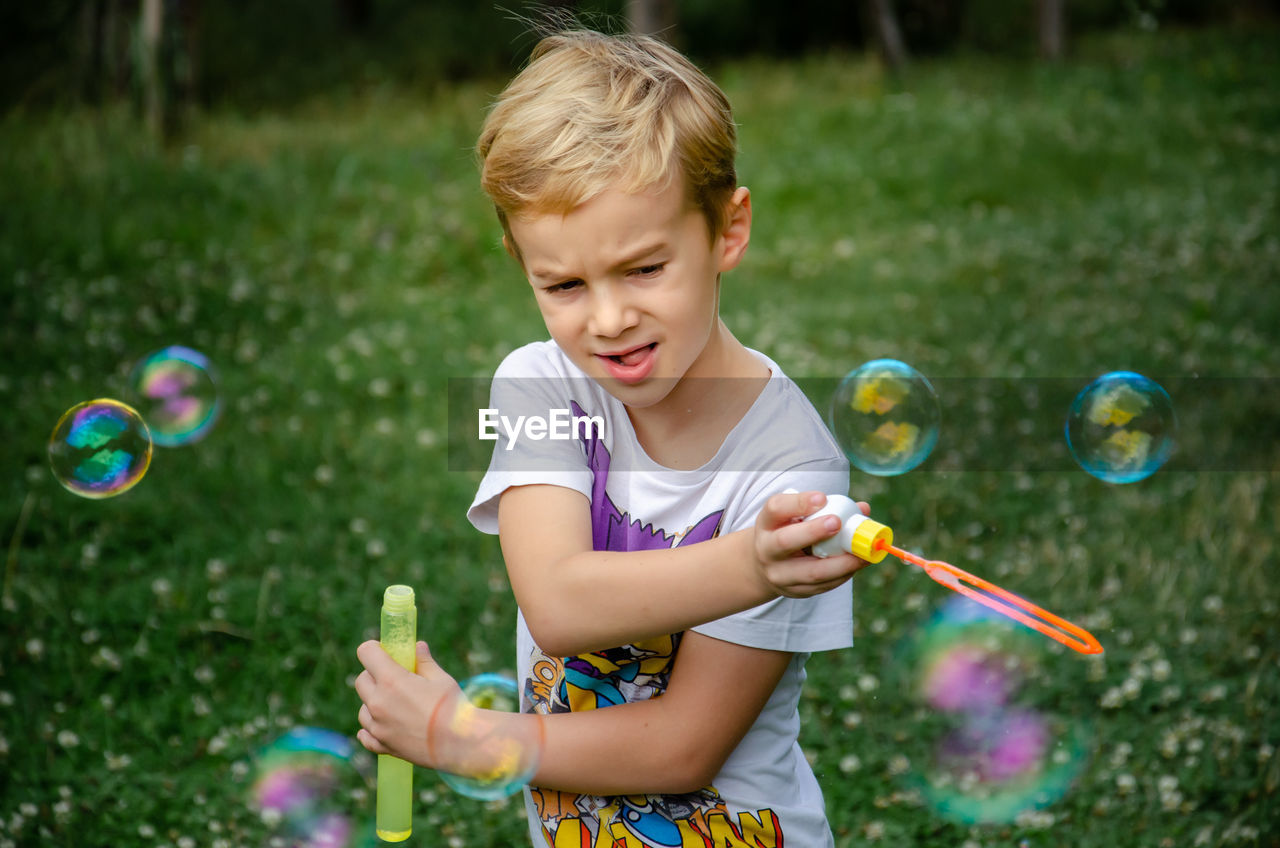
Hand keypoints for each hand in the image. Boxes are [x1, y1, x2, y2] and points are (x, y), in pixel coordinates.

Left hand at [354, 640, 462, 766]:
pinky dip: (371, 729)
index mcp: (391, 681)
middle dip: (374, 674)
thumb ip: (424, 662)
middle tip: (394, 677)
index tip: (386, 652)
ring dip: (374, 702)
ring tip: (395, 704)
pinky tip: (382, 724)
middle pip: (361, 680)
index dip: (375, 649)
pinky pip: (366, 735)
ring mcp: (378, 727)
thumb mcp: (440, 678)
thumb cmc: (453, 708)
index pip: (366, 653)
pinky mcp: (383, 745)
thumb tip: (418, 647)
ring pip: (363, 708)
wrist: (460, 744)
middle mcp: (378, 703)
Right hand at [752, 490, 873, 597]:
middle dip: (814, 532)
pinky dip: (843, 575)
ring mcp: (779, 574)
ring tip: (862, 554)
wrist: (766, 565)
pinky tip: (856, 565)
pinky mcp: (794, 591)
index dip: (798, 502)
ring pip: (811, 572)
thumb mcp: (794, 515)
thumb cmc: (789, 531)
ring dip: (841, 563)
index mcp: (767, 523)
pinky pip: (822, 586)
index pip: (776, 508)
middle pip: (786, 541)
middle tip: (837, 523)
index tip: (822, 498)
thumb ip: (823, 508)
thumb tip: (863, 509)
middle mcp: (767, 549)